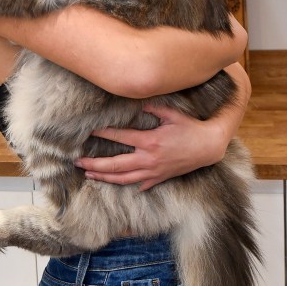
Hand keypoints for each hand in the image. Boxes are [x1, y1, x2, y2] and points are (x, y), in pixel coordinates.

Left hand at [74, 103, 230, 191]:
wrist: (208, 147)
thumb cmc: (190, 128)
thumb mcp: (171, 114)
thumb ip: (153, 108)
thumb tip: (137, 100)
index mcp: (149, 141)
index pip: (120, 137)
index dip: (103, 134)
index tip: (89, 132)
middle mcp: (148, 159)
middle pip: (115, 165)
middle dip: (94, 164)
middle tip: (78, 162)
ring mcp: (153, 171)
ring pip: (123, 178)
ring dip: (104, 177)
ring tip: (89, 174)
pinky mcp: (159, 178)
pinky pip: (140, 184)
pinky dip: (128, 184)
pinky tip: (116, 183)